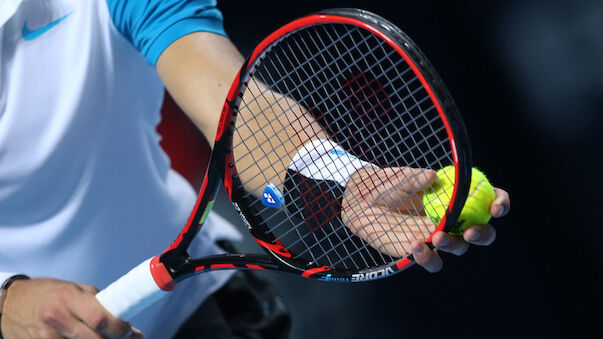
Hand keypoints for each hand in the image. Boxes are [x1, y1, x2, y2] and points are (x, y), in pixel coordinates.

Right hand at [0, 278, 143, 338]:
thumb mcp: (73, 289)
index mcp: (68, 297)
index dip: (119, 328)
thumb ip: (98, 302)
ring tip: (102, 336)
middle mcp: (56, 317)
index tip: (128, 330)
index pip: (101, 319)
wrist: (10, 302)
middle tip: (119, 336)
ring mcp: (46, 335)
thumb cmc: (47, 292)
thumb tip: (126, 319)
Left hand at [342, 167, 509, 272]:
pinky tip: (416, 246)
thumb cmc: (387, 185)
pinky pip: (433, 261)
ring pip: (458, 248)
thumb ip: (414, 179)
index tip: (496, 207)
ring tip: (436, 236)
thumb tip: (432, 177)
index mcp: (457, 196)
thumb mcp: (399, 178)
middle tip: (470, 232)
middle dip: (483, 234)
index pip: (489, 198)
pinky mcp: (422, 251)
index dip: (500, 203)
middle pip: (482, 231)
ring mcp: (439, 236)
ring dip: (453, 245)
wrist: (362, 202)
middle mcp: (454, 219)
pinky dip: (428, 257)